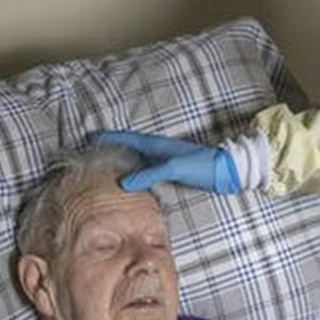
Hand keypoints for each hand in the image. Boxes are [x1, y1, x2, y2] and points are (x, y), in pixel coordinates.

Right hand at [91, 130, 239, 193]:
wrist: (228, 172)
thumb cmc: (204, 166)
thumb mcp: (176, 168)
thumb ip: (151, 173)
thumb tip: (124, 182)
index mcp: (159, 144)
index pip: (128, 138)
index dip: (110, 137)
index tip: (91, 137)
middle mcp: (160, 149)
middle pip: (131, 146)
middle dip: (113, 148)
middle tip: (94, 153)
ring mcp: (167, 159)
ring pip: (139, 157)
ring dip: (124, 160)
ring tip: (107, 166)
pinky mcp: (173, 170)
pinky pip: (148, 168)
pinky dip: (137, 171)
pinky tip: (133, 180)